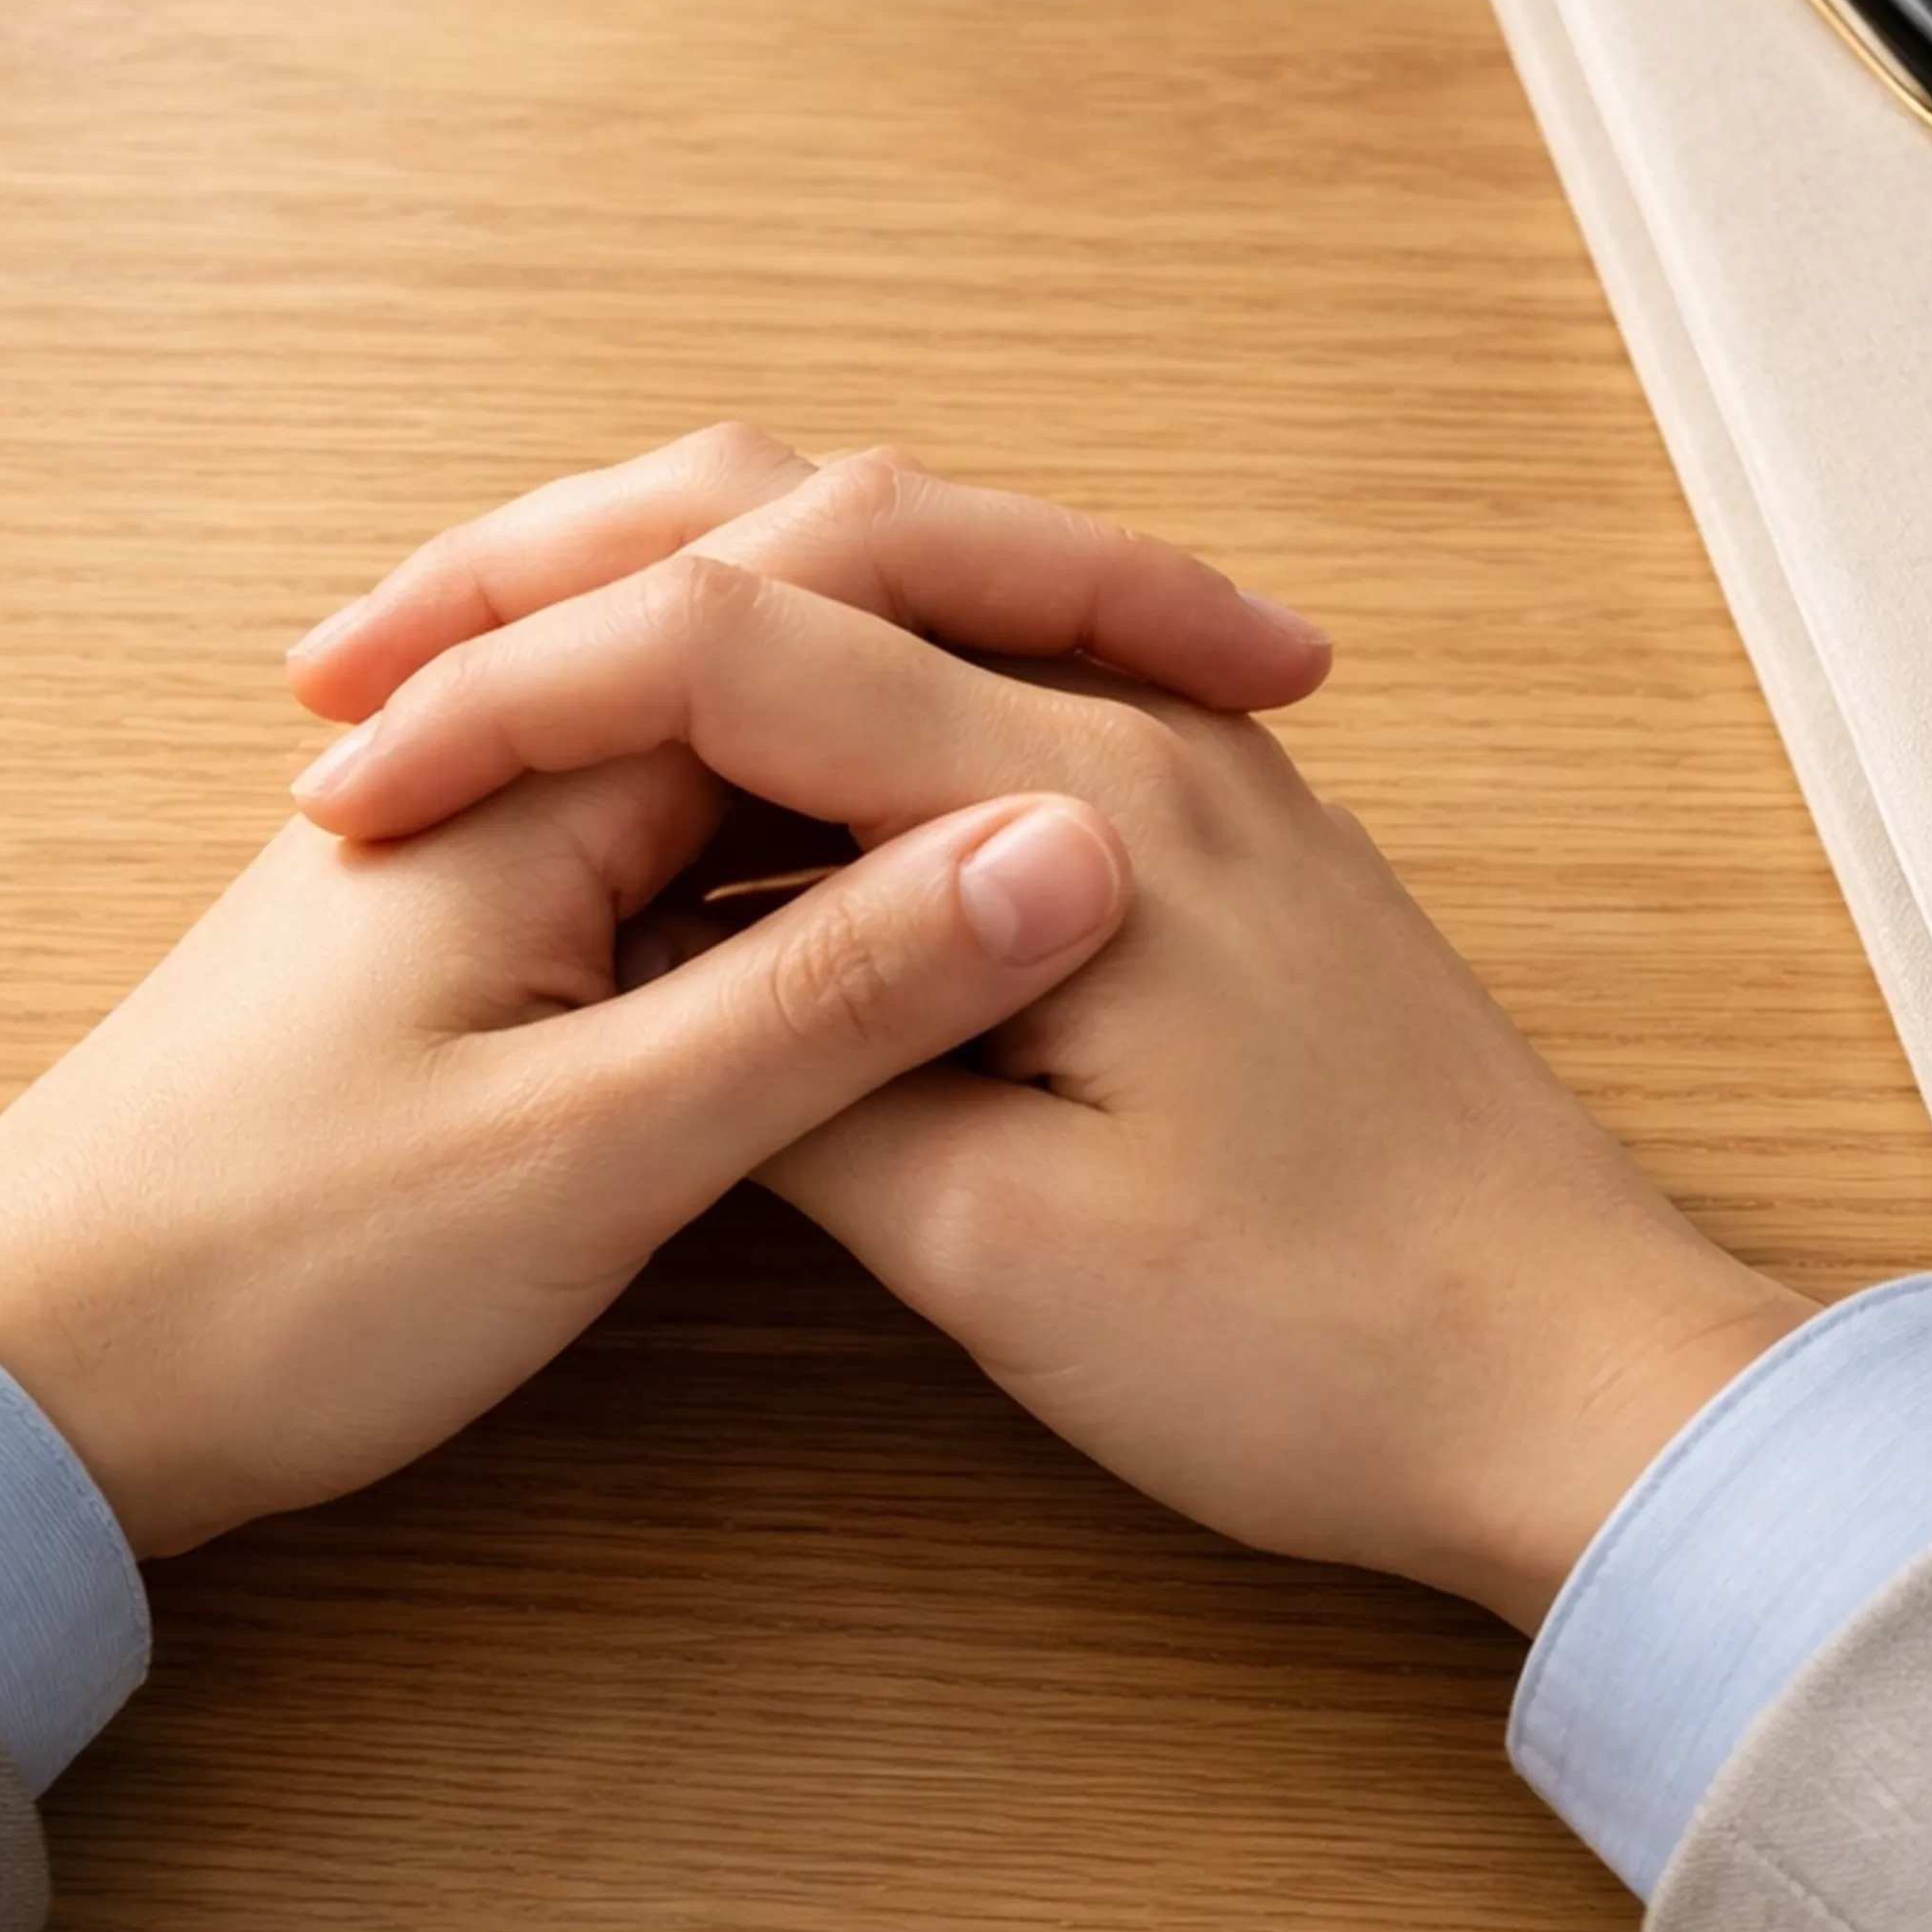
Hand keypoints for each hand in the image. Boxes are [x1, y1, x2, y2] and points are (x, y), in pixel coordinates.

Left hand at [0, 449, 1319, 1560]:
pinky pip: (705, 796)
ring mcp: (501, 829)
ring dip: (937, 669)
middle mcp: (524, 751)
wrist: (40, 1384)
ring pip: (758, 684)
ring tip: (1136, 705)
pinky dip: (843, 791)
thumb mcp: (585, 1159)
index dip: (1076, 591)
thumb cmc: (274, 1279)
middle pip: (799, 574)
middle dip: (1026, 587)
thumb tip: (1059, 840)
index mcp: (546, 768)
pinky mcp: (495, 922)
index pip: (844, 572)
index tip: (1272, 661)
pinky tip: (930, 851)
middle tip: (1230, 645)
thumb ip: (828, 994)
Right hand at [296, 473, 1809, 1628]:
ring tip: (482, 712)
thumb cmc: (1324, 1345)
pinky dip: (792, 724)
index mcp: (1079, 793)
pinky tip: (697, 803)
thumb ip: (805, 1070)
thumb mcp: (1009, 1251)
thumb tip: (658, 973)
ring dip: (671, 639)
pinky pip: (953, 705)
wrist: (1584, 1387)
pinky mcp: (1188, 842)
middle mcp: (1134, 729)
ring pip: (879, 611)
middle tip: (372, 672)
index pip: (725, 642)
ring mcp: (1176, 770)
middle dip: (559, 592)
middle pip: (804, 544)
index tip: (348, 794)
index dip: (504, 701)